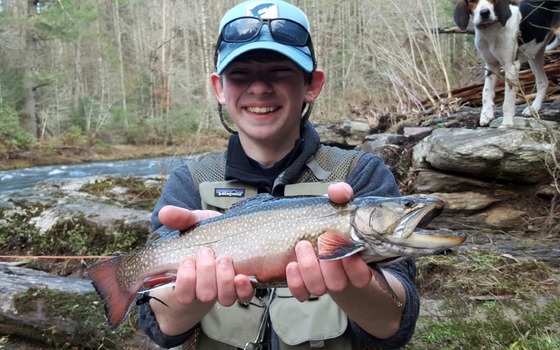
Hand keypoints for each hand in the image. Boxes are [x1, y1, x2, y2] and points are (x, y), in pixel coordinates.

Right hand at [157, 206, 255, 306]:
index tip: (187, 259)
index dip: (186, 280)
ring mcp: (226, 290)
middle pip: (205, 295)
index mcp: (190, 279)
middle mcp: (207, 289)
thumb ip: (180, 218)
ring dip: (224, 279)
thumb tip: (164, 213)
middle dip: (206, 272)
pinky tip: (241, 276)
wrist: (231, 233)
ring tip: (224, 258)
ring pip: (224, 298)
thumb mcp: (194, 223)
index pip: (183, 294)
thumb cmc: (208, 232)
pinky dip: (243, 288)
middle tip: (207, 251)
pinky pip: (244, 297)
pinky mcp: (243, 288)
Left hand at [286, 182, 372, 300]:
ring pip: (318, 288)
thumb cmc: (332, 224)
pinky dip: (295, 281)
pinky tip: (290, 265)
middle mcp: (340, 278)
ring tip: (302, 245)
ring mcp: (322, 283)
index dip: (354, 267)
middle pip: (337, 284)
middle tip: (320, 240)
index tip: (346, 246)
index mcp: (356, 264)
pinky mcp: (304, 287)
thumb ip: (342, 195)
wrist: (316, 237)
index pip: (361, 277)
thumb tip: (340, 192)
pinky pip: (300, 293)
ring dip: (309, 268)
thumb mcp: (339, 206)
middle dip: (327, 263)